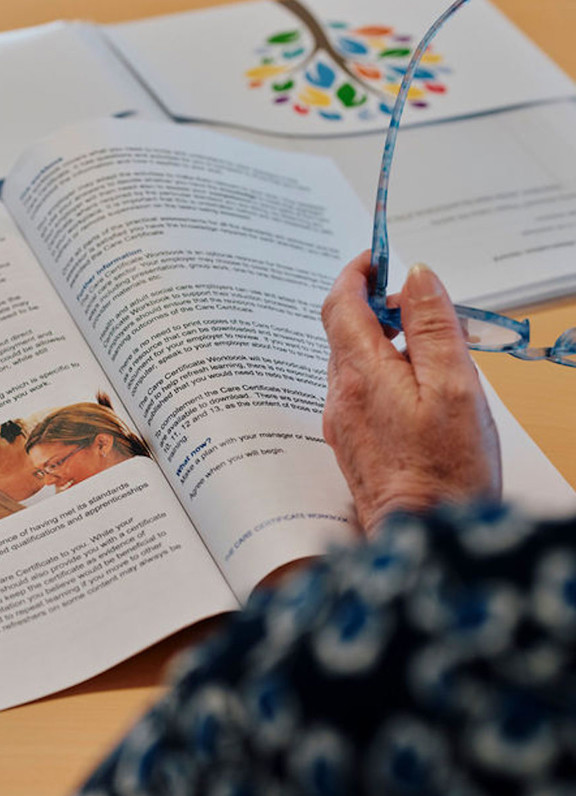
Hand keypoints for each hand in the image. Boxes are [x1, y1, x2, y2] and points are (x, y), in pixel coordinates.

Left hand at [320, 251, 501, 534]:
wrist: (422, 537)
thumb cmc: (447, 469)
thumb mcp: (455, 386)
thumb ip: (434, 327)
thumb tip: (416, 277)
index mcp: (361, 375)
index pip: (340, 305)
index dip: (357, 274)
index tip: (379, 259)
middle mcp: (340, 395)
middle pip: (344, 331)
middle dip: (374, 306)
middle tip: (417, 303)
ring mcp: (341, 420)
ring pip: (352, 361)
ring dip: (380, 340)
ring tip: (427, 347)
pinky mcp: (350, 441)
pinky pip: (357, 389)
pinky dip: (380, 371)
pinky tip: (415, 387)